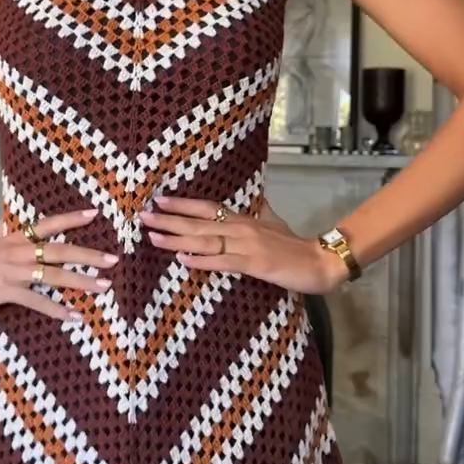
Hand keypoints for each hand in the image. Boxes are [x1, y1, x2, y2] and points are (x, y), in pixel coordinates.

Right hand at [0, 208, 117, 319]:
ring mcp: (13, 271)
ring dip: (80, 282)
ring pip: (52, 275)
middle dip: (88, 255)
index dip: (71, 218)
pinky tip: (74, 316)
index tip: (95, 214)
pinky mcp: (6, 291)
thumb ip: (6, 231)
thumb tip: (15, 220)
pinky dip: (57, 309)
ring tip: (103, 287)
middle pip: (58, 250)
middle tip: (113, 259)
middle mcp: (17, 251)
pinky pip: (37, 301)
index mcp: (16, 238)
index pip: (47, 224)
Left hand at [140, 195, 345, 294]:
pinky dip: (201, 260)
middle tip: (144, 216)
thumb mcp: (274, 223)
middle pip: (199, 222)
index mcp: (243, 220)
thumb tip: (255, 200)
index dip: (183, 204)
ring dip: (178, 238)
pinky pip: (223, 262)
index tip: (159, 200)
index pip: (207, 208)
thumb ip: (260, 213)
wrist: (320, 262)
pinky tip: (182, 260)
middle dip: (170, 219)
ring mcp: (247, 246)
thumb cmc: (294, 246)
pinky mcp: (254, 264)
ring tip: (154, 236)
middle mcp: (241, 229)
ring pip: (206, 240)